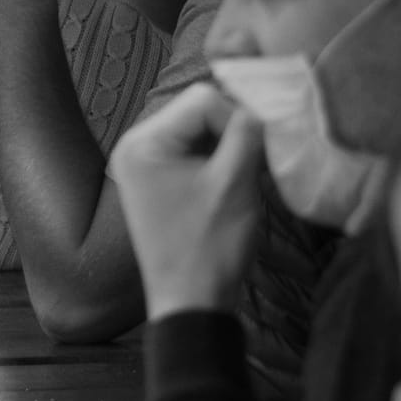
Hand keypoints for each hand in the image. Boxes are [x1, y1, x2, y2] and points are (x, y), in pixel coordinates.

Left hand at [107, 79, 263, 315]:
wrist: (191, 302)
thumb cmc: (210, 246)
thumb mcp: (235, 182)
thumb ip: (248, 132)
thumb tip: (265, 100)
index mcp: (142, 143)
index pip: (202, 98)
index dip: (239, 117)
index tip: (260, 150)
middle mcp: (134, 146)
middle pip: (199, 109)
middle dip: (233, 130)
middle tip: (257, 161)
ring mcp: (144, 163)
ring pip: (201, 129)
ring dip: (230, 145)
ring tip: (246, 176)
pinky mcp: (159, 179)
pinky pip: (195, 151)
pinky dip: (220, 159)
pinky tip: (234, 183)